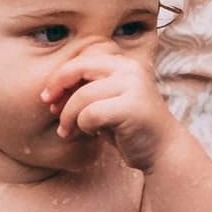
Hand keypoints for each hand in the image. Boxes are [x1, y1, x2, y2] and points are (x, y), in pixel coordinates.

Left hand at [39, 40, 177, 171]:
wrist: (163, 151)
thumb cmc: (129, 128)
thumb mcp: (107, 102)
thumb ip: (87, 89)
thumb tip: (52, 90)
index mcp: (124, 63)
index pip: (82, 59)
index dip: (60, 76)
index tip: (48, 96)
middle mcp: (130, 68)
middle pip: (79, 68)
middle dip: (58, 87)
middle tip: (50, 107)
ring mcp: (133, 85)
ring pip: (82, 96)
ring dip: (68, 117)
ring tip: (66, 131)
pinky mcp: (131, 106)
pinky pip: (90, 114)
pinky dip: (83, 126)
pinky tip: (91, 134)